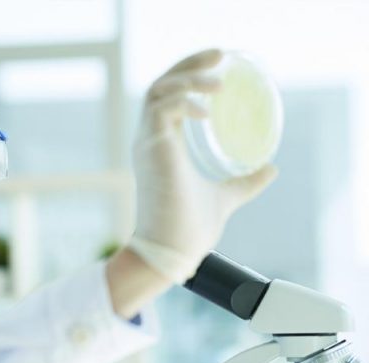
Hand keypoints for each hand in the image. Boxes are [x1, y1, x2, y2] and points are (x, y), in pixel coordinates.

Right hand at [131, 49, 277, 281]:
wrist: (171, 251)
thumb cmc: (189, 229)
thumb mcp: (224, 197)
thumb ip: (244, 182)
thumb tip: (270, 169)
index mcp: (162, 145)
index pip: (168, 98)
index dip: (189, 76)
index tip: (217, 67)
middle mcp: (151, 139)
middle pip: (161, 85)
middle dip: (188, 65)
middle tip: (219, 55)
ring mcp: (148, 142)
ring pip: (159, 90)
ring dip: (188, 78)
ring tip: (219, 82)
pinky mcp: (151, 148)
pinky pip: (163, 110)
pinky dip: (185, 101)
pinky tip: (208, 109)